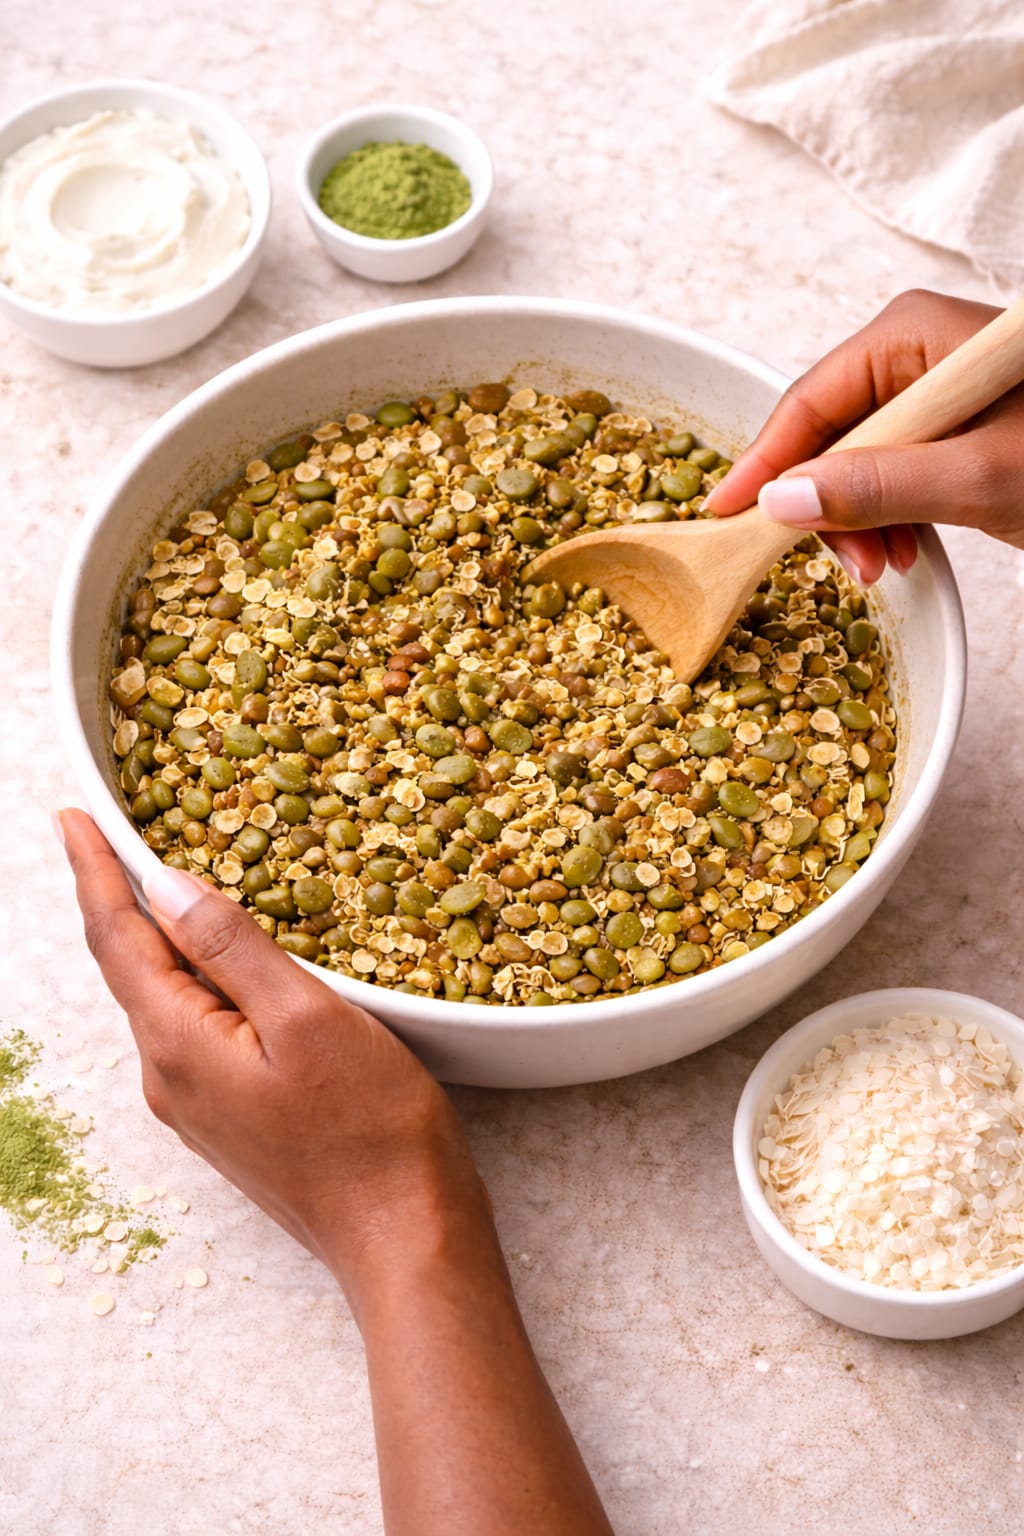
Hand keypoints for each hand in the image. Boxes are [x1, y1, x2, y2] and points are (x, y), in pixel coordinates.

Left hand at [56, 809, 480, 1309]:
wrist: (403, 1235)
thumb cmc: (371, 1127)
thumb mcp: (307, 1018)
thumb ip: (232, 949)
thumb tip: (164, 887)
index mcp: (178, 1045)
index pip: (116, 939)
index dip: (92, 871)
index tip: (70, 817)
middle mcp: (169, 1078)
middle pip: (130, 969)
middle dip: (119, 898)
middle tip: (112, 834)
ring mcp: (197, 1105)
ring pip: (164, 1000)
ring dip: (160, 939)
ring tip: (167, 883)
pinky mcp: (230, 1119)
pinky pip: (196, 1029)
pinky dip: (196, 980)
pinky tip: (223, 964)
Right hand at [705, 289, 1023, 581]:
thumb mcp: (979, 477)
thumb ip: (877, 487)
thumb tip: (782, 501)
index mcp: (913, 335)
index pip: (809, 402)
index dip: (764, 465)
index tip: (726, 518)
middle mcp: (915, 353)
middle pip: (828, 434)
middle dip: (829, 507)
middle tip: (856, 568)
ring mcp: (933, 392)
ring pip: (857, 462)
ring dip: (861, 521)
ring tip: (891, 567)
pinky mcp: (952, 429)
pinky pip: (893, 472)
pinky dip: (891, 516)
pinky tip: (908, 548)